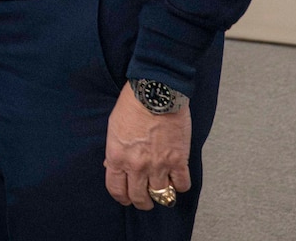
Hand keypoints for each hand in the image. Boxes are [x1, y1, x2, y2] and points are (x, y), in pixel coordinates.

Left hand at [104, 82, 191, 210]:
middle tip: (145, 201)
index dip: (122, 198)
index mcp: (118, 158)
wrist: (155, 92)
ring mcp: (159, 165)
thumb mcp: (113, 129)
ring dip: (162, 197)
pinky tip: (178, 181)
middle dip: (142, 202)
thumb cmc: (132, 105)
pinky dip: (180, 186)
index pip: (117, 190)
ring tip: (164, 193)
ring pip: (161, 195)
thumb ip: (114, 151)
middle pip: (139, 197)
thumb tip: (112, 165)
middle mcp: (137, 166)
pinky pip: (182, 184)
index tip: (126, 199)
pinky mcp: (179, 160)